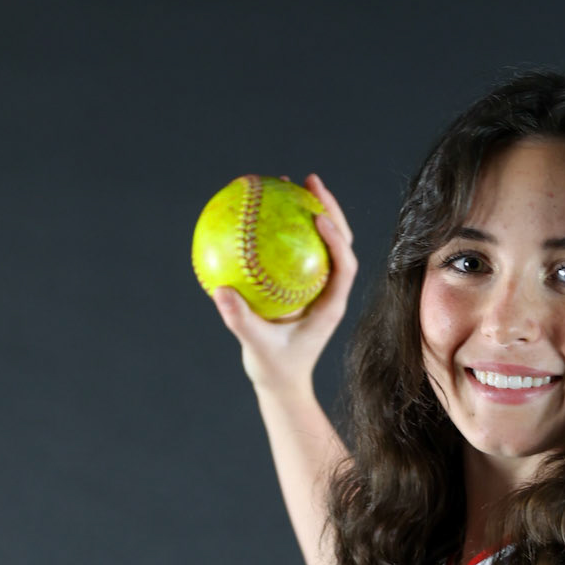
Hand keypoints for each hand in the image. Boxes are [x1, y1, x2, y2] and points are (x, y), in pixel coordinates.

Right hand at [212, 173, 358, 400]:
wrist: (282, 383)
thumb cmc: (274, 368)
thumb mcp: (256, 348)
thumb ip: (240, 321)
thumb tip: (220, 290)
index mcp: (330, 306)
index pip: (344, 266)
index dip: (337, 240)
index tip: (318, 217)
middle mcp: (329, 292)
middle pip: (341, 242)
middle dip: (329, 208)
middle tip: (311, 181)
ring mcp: (318, 287)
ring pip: (322, 242)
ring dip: (312, 209)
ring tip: (292, 182)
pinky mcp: (303, 287)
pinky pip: (298, 251)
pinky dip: (287, 229)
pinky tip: (266, 209)